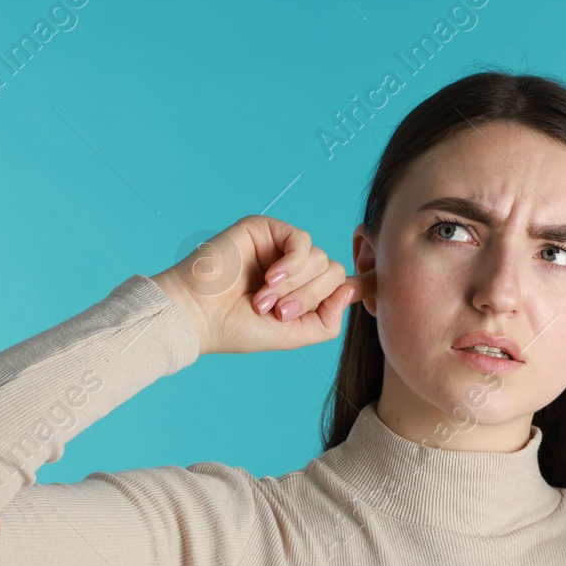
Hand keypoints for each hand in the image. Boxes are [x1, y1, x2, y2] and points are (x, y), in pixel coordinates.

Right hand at [151, 215, 366, 354]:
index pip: (340, 284)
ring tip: (263, 300)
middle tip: (277, 313)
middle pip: (332, 272)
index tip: (366, 292)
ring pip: (319, 258)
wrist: (199, 314)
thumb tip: (349, 290)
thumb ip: (327, 320)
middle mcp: (294, 268)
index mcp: (301, 291)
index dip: (357, 288)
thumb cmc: (238, 328)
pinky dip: (292, 264)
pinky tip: (270, 278)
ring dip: (294, 286)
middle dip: (309, 297)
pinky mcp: (266, 230)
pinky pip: (301, 240)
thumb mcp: (293, 336)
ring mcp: (280, 247)